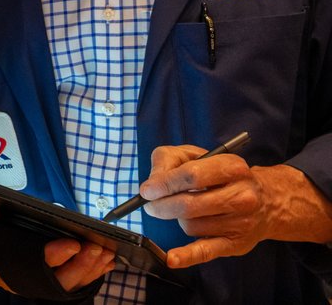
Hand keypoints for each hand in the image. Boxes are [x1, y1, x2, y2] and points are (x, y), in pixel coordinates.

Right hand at [0, 199, 115, 292]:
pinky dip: (87, 271)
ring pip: (66, 282)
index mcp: (0, 264)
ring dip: (89, 270)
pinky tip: (103, 262)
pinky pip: (67, 278)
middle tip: (98, 249)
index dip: (54, 256)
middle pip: (57, 280)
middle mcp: (20, 276)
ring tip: (106, 255)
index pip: (33, 265)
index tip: (71, 243)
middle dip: (81, 266)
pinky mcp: (39, 272)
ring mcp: (31, 277)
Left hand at [141, 146, 331, 266]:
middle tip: (150, 205)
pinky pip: (206, 252)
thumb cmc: (222, 176)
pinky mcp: (236, 244)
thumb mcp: (198, 155)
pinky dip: (187, 256)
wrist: (267, 201)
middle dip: (162, 205)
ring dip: (178, 219)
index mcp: (232, 167)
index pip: (192, 175)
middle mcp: (241, 195)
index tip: (147, 190)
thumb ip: (170, 160)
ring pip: (190, 225)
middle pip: (189, 204)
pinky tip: (172, 258)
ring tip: (187, 210)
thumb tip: (152, 185)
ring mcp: (241, 222)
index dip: (165, 183)